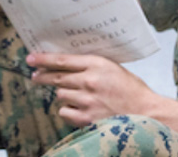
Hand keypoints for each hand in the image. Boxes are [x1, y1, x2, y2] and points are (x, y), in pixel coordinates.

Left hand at [28, 53, 158, 126]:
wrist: (146, 113)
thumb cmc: (132, 91)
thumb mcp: (114, 69)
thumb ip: (93, 66)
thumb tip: (69, 64)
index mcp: (98, 65)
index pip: (63, 60)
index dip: (44, 59)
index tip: (31, 58)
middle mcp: (90, 81)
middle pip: (56, 78)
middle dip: (43, 76)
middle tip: (36, 76)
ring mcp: (87, 101)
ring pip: (60, 95)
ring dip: (64, 95)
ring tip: (76, 96)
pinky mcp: (86, 118)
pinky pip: (65, 112)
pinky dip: (69, 110)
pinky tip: (79, 108)